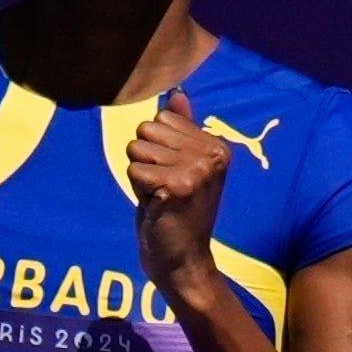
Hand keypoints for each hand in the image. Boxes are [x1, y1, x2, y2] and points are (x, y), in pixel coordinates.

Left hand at [125, 96, 236, 303]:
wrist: (183, 258)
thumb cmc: (178, 210)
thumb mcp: (182, 165)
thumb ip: (181, 128)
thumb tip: (177, 94)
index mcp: (217, 145)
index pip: (160, 119)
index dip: (156, 147)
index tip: (172, 174)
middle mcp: (213, 154)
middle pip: (146, 130)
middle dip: (146, 159)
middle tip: (165, 187)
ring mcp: (198, 170)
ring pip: (137, 149)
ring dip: (141, 174)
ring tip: (161, 195)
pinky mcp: (179, 186)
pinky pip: (134, 169)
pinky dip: (138, 188)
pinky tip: (157, 204)